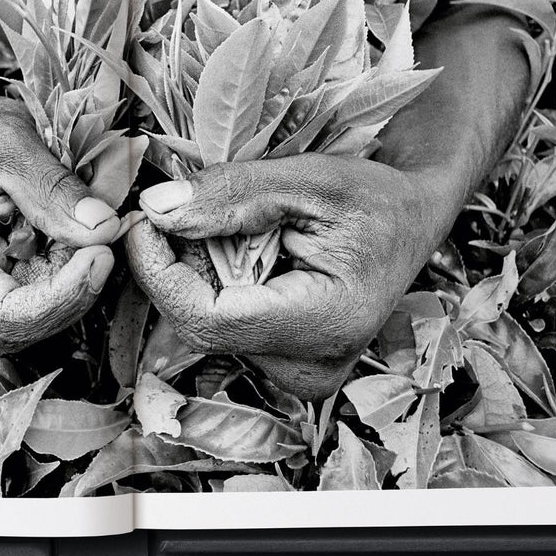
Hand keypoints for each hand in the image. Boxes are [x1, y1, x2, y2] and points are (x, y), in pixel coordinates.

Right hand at [0, 96, 119, 350]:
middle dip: (78, 289)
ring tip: (96, 225)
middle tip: (107, 237)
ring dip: (85, 276)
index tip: (98, 255)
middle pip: (31, 325)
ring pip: (52, 314)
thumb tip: (103, 229)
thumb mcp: (13, 147)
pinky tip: (90, 231)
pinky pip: (62, 291)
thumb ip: (54, 190)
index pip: (3, 316)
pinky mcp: (23, 281)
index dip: (57, 299)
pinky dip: (85, 265)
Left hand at [126, 154, 444, 398]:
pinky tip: (241, 254)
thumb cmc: (374, 197)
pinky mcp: (286, 368)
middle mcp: (310, 369)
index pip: (206, 319)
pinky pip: (225, 328)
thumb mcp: (309, 179)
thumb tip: (156, 210)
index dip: (160, 272)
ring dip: (198, 272)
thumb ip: (232, 194)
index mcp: (325, 326)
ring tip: (232, 227)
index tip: (141, 221)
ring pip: (208, 326)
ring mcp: (299, 376)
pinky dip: (216, 285)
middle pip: (201, 324)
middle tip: (185, 206)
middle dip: (178, 264)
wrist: (414, 222)